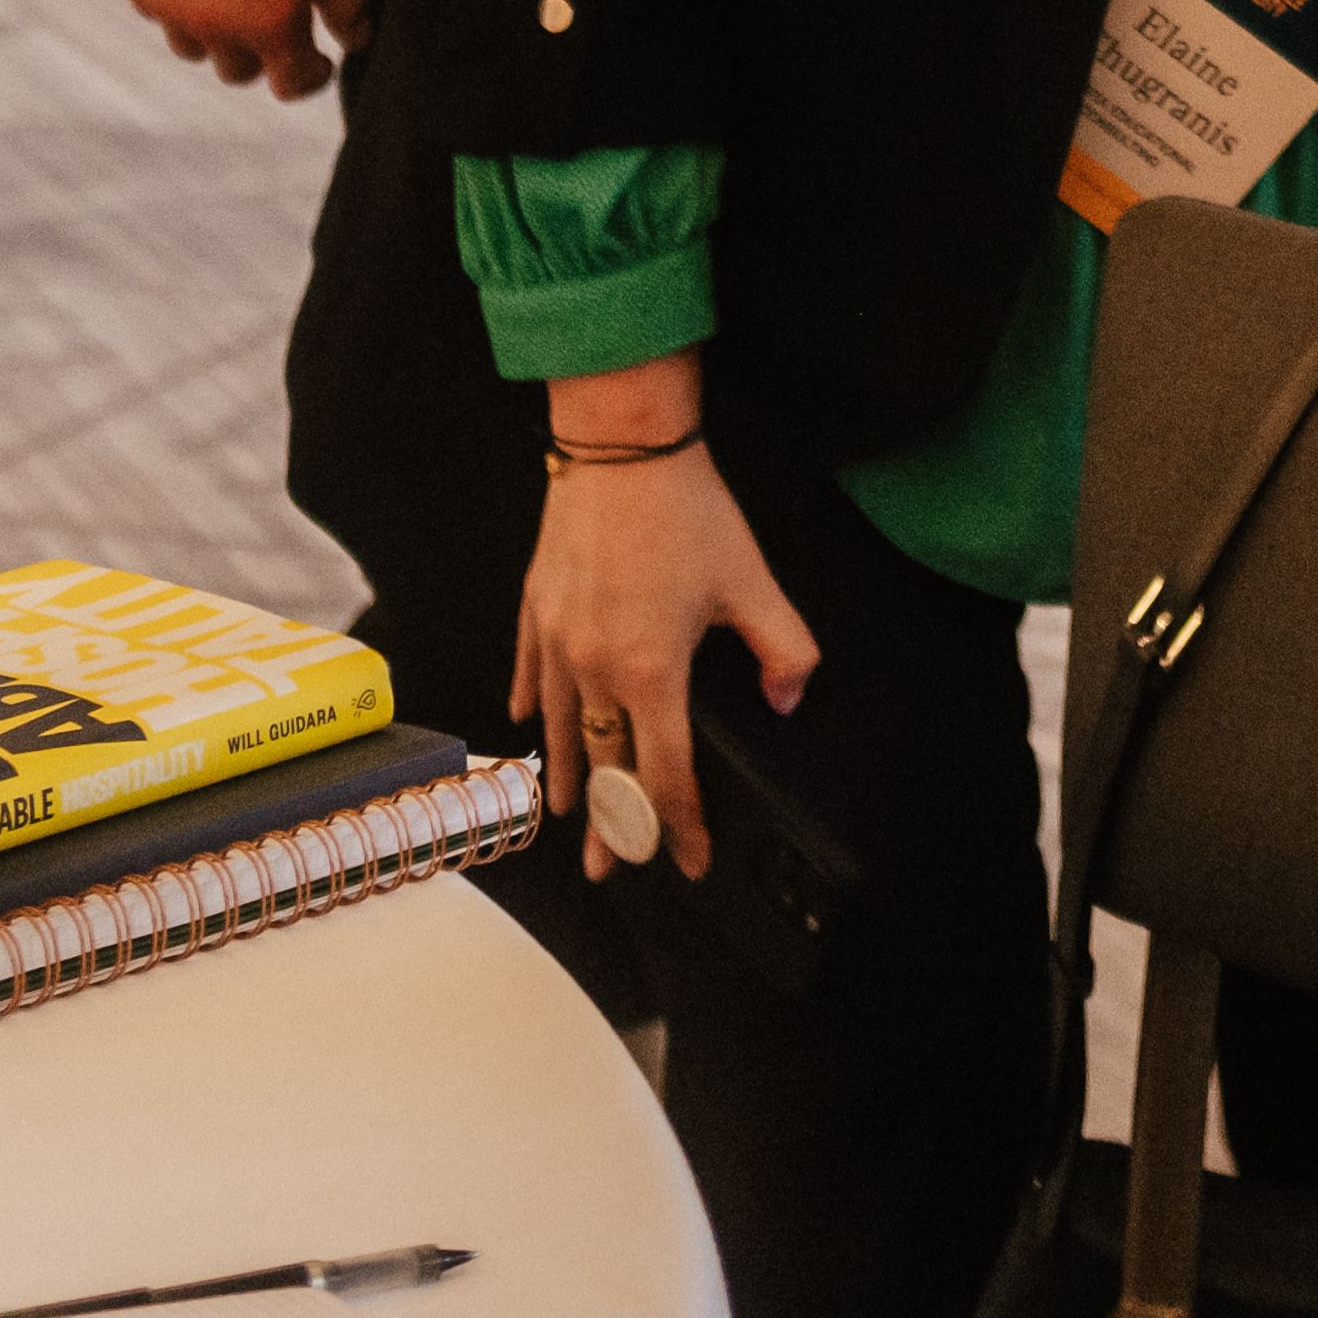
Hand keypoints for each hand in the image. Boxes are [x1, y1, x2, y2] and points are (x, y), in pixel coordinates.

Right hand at [114, 0, 365, 100]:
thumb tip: (354, 39)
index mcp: (269, 22)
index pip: (290, 84)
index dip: (309, 75)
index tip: (317, 59)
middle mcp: (215, 27)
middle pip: (238, 71)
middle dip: (261, 52)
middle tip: (274, 14)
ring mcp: (171, 8)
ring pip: (193, 47)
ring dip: (215, 32)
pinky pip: (160, 12)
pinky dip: (179, 1)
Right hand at [509, 362, 814, 882]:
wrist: (620, 448)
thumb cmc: (685, 509)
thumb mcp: (751, 581)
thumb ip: (782, 648)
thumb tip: (789, 699)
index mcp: (651, 672)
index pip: (665, 774)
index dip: (679, 826)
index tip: (689, 860)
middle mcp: (594, 669)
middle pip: (602, 768)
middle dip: (611, 826)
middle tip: (610, 869)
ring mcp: (557, 641)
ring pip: (559, 729)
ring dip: (566, 776)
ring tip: (565, 812)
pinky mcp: (536, 610)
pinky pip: (529, 674)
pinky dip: (533, 707)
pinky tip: (529, 725)